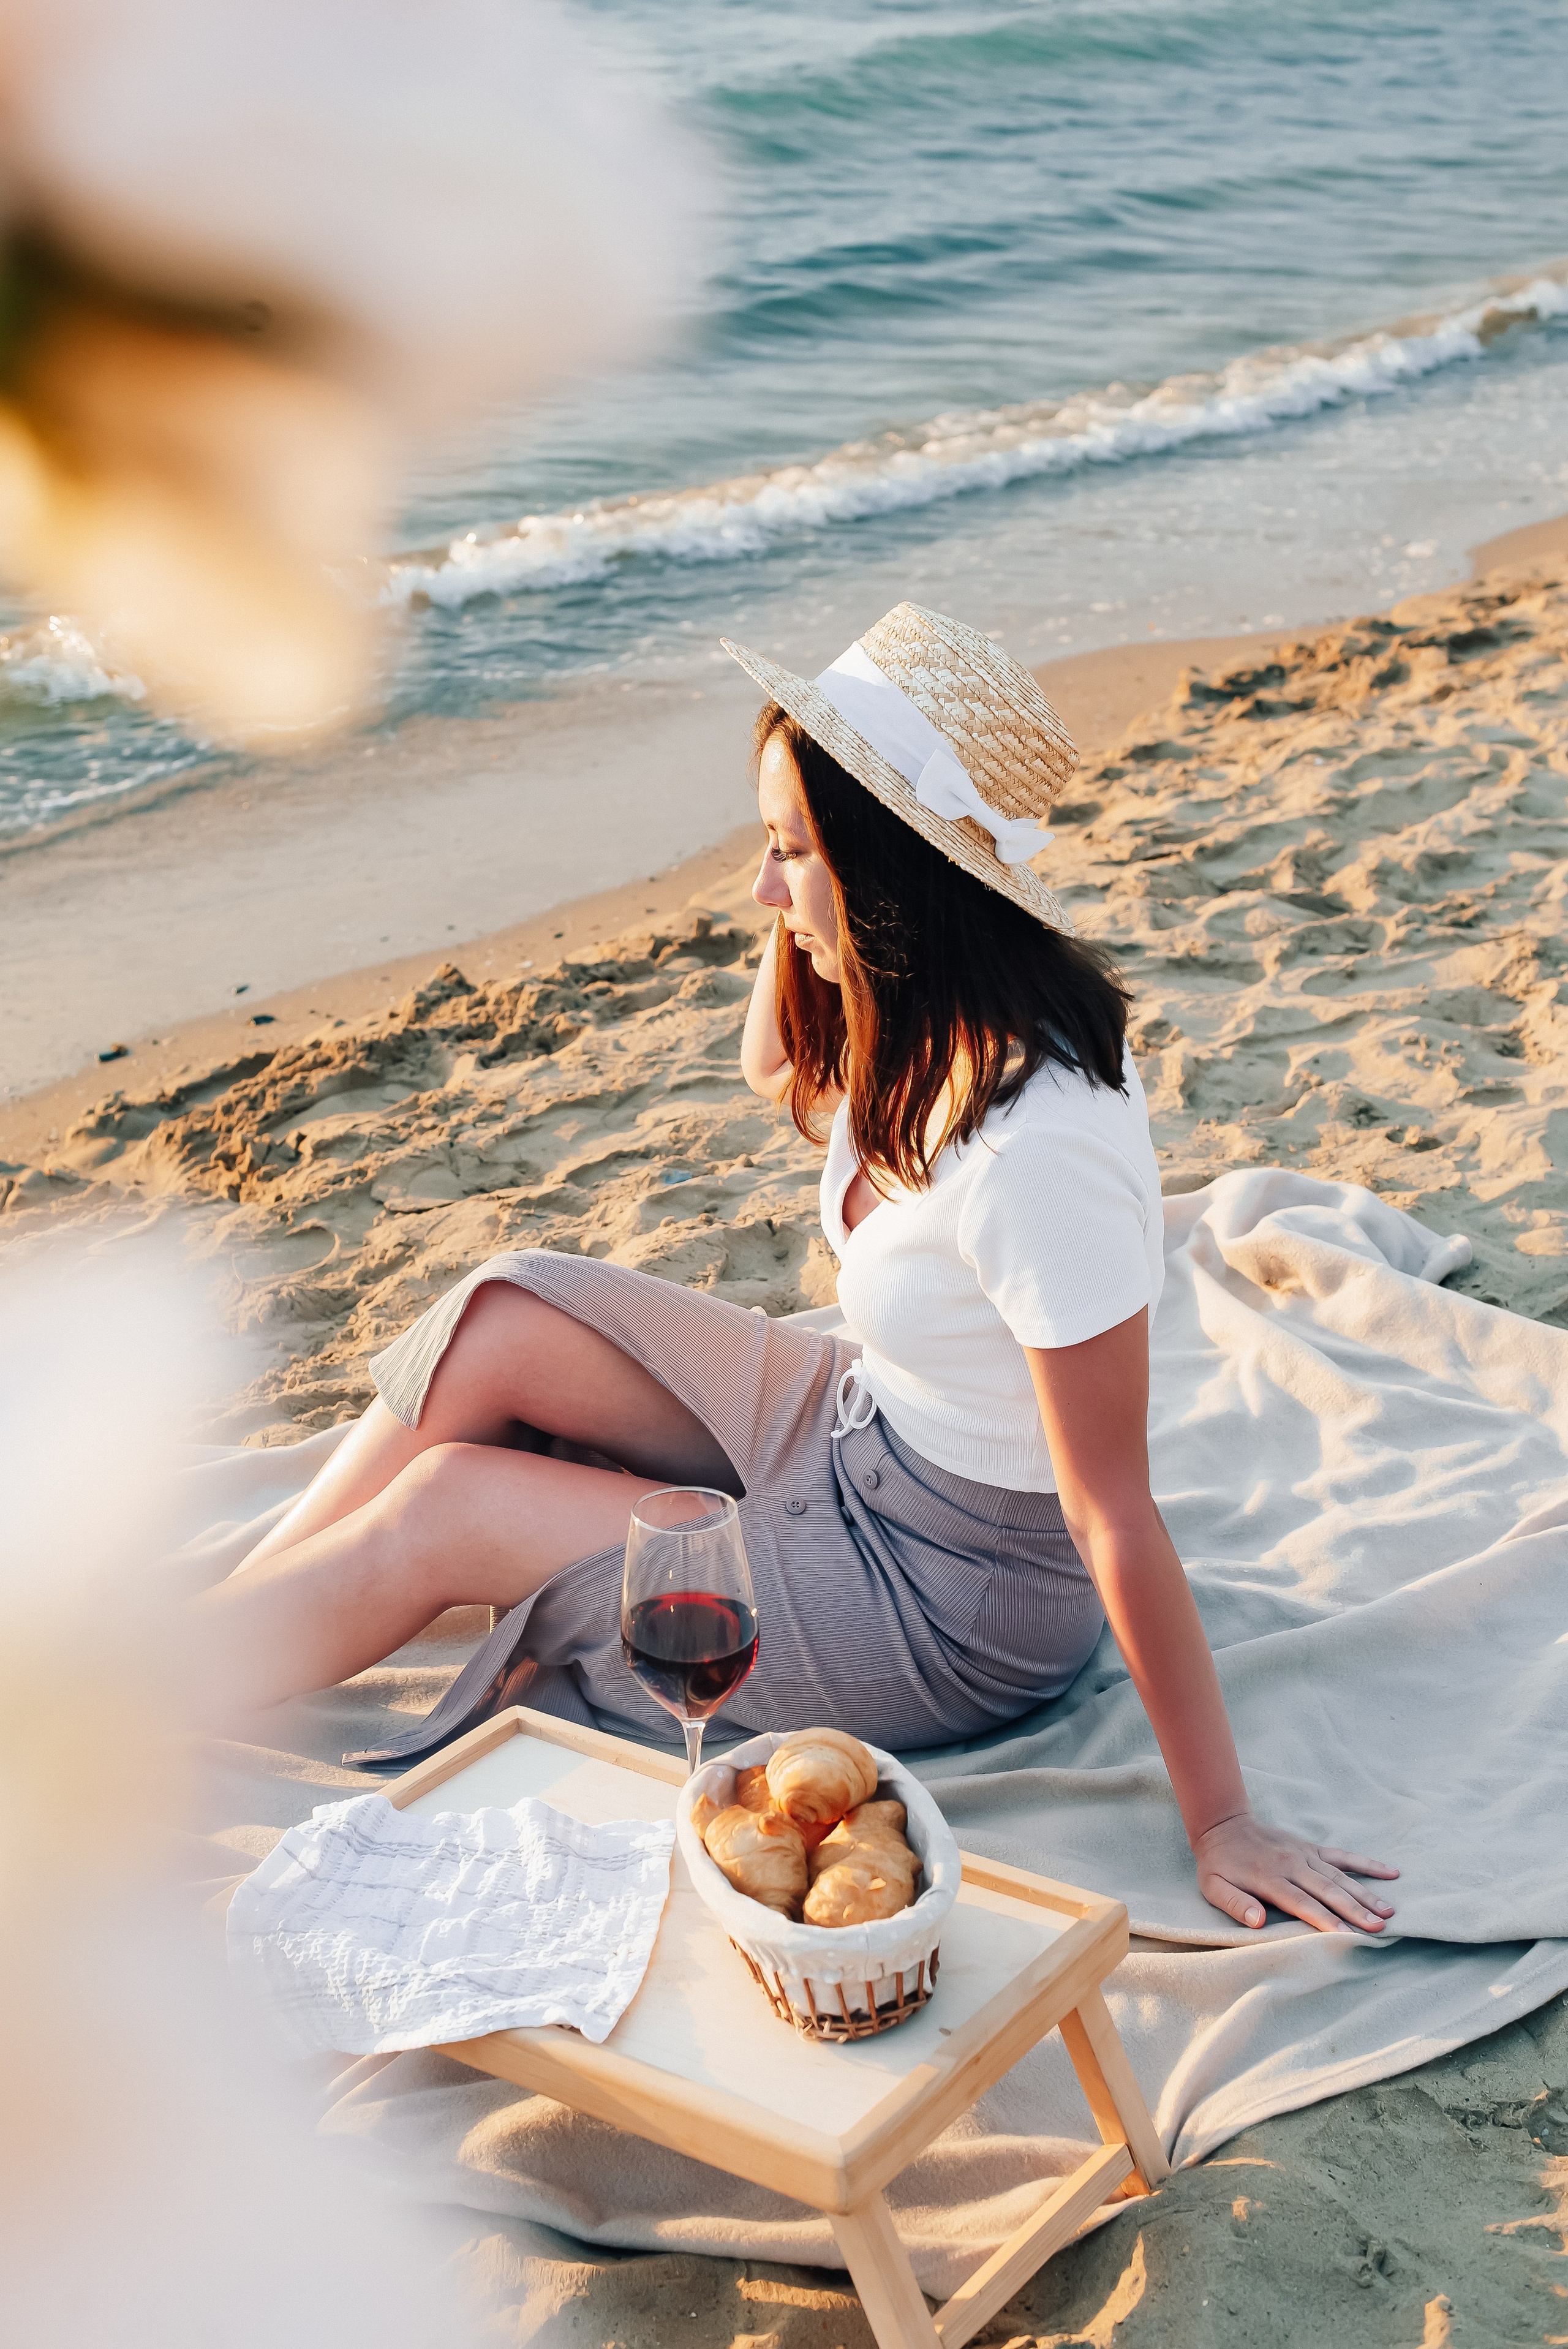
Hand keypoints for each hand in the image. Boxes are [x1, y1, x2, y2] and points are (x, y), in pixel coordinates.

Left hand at [1194, 1811, 1398, 1933]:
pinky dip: (1366, 1864)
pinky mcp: (1311, 1848)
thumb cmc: (1218, 1864)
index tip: (1347, 1937)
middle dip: (1354, 1910)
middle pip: (1328, 1891)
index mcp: (1270, 1878)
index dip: (1325, 1920)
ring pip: (1340, 1876)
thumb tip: (1258, 1920)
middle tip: (1379, 1927)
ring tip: (1388, 1911)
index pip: (1303, 1903)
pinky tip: (1390, 1872)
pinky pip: (1342, 1856)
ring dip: (1365, 1894)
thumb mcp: (1213, 1887)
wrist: (1223, 1825)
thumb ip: (1235, 1904)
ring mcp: (1304, 1854)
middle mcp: (1292, 1865)